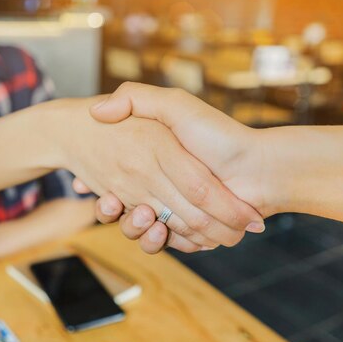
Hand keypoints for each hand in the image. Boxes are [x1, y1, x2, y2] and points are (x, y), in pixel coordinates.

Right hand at [54, 97, 263, 250]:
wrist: (260, 168)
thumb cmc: (218, 134)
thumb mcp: (175, 106)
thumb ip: (137, 98)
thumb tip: (97, 111)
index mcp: (153, 159)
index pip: (114, 177)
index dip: (98, 184)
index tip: (82, 184)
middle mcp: (159, 186)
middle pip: (122, 206)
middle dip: (111, 212)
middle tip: (113, 202)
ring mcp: (173, 209)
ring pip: (139, 229)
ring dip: (134, 229)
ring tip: (144, 217)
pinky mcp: (187, 231)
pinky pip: (164, 243)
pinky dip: (159, 242)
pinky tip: (160, 231)